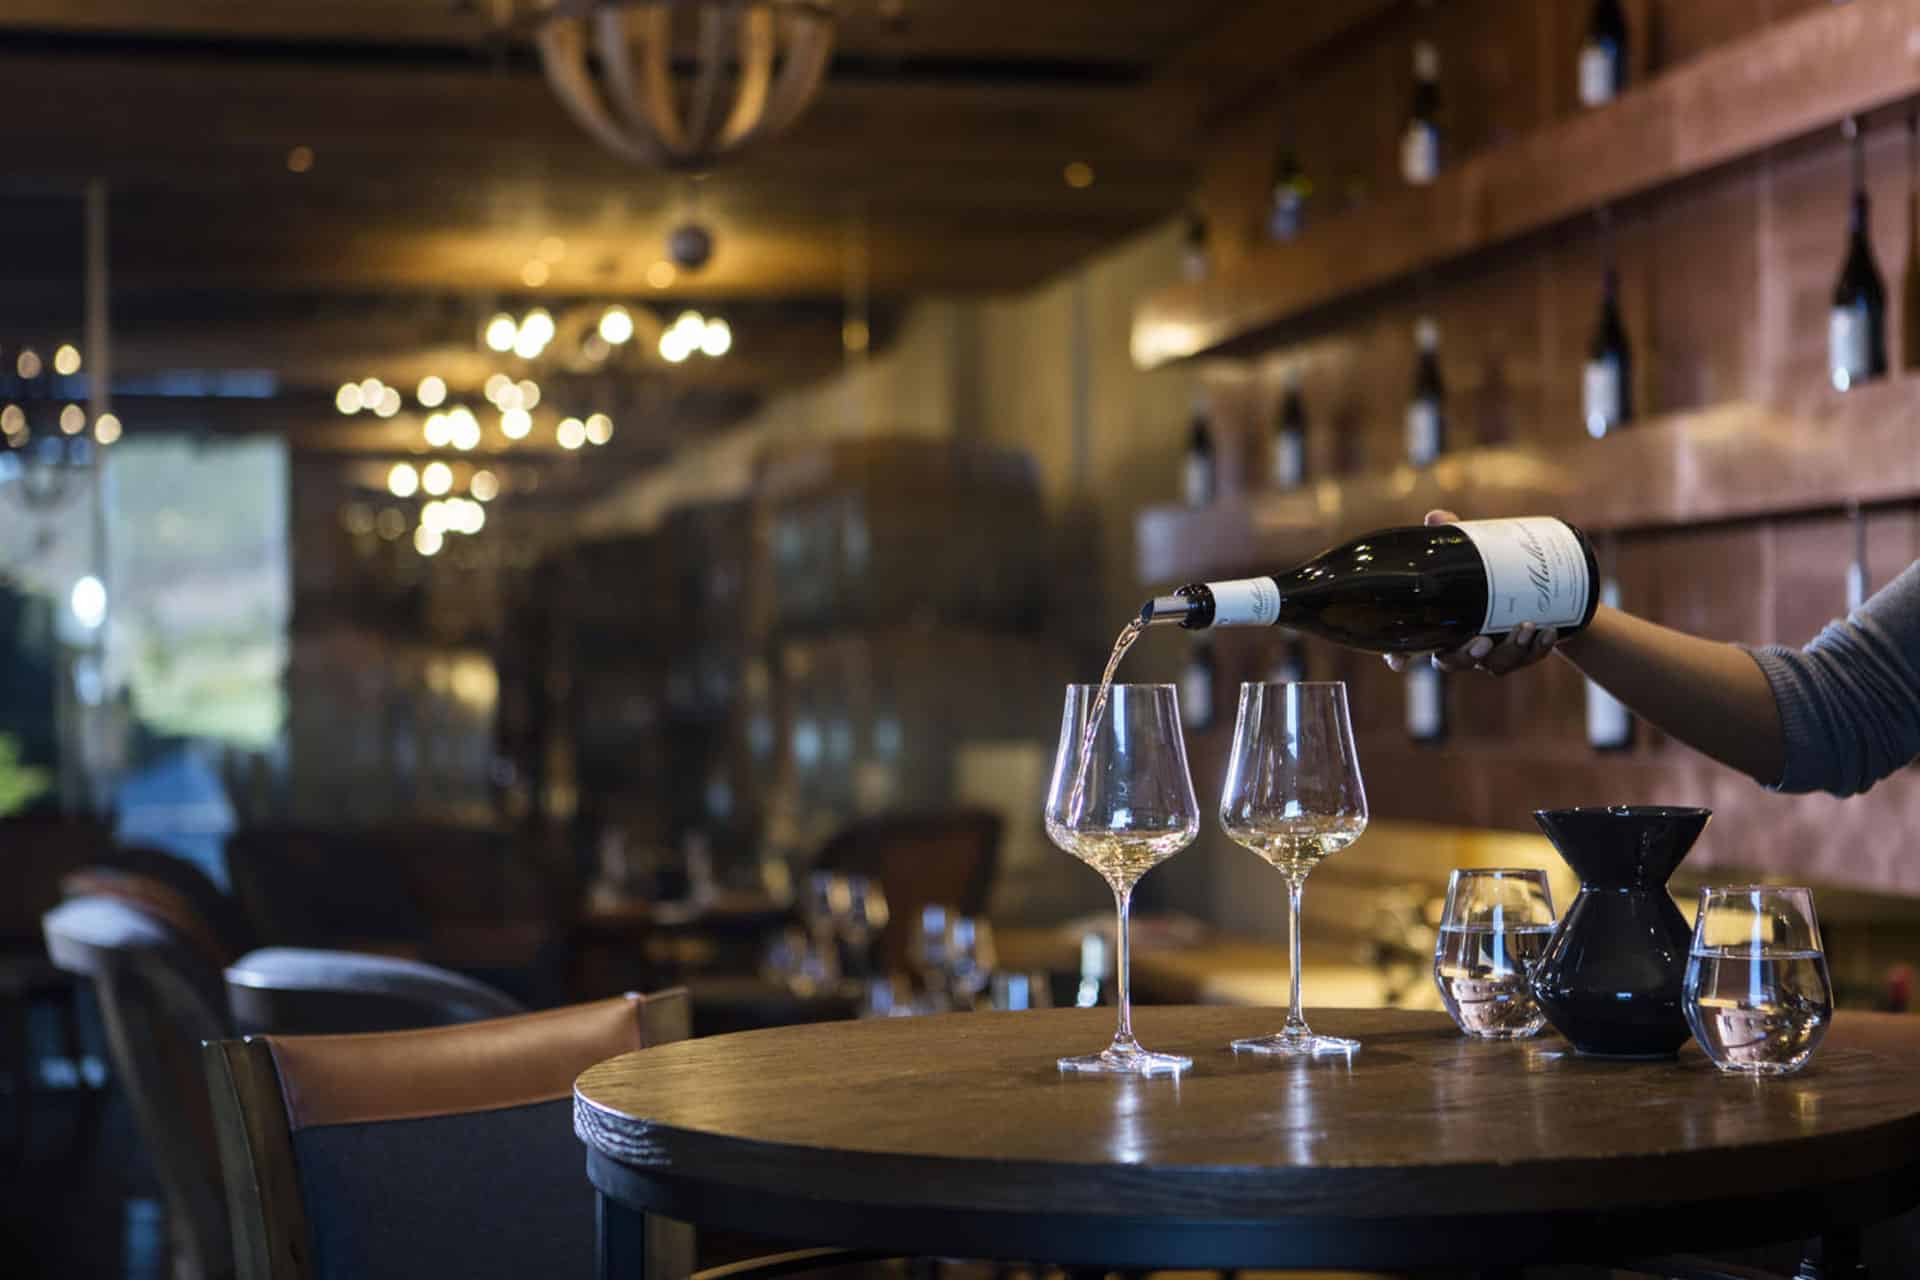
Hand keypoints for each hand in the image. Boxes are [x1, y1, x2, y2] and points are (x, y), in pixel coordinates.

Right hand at [1381, 510, 1560, 675]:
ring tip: (1527, 625)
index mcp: (1440, 625)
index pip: (1411, 648)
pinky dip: (1539, 647)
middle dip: (1467, 656)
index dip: (1399, 657)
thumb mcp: (1474, 554)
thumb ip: (1455, 540)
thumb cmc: (1491, 570)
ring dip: (1511, 649)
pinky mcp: (1522, 654)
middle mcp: (1462, 644)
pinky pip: (1528, 658)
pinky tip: (1549, 631)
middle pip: (1453, 662)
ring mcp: (1492, 653)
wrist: (1543, 590)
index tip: (1397, 660)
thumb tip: (1436, 517)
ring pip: (1495, 665)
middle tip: (1482, 641)